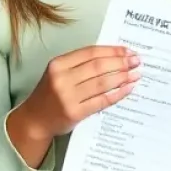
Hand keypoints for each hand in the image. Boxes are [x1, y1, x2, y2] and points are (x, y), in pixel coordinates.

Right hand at [7, 46, 139, 168]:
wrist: (35, 120)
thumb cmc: (50, 94)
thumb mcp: (59, 72)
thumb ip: (81, 64)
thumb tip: (114, 56)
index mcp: (58, 64)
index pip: (91, 52)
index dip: (112, 50)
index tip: (128, 51)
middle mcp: (62, 79)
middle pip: (98, 66)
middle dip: (121, 62)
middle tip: (136, 61)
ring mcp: (68, 97)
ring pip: (102, 83)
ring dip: (122, 77)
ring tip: (135, 74)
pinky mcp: (75, 113)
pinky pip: (102, 100)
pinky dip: (117, 94)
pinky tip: (127, 89)